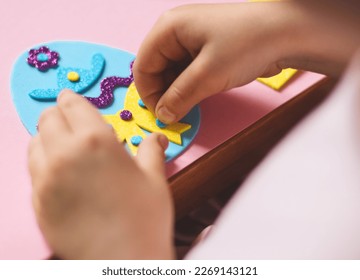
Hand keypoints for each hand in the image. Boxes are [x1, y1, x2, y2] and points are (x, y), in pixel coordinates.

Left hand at [28, 90, 173, 258]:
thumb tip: (157, 137)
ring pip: (35, 143)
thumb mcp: (155, 178)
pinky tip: (62, 175)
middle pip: (47, 119)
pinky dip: (43, 164)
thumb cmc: (145, 219)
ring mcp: (45, 180)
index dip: (72, 99)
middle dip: (60, 115)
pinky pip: (33, 172)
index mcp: (95, 141)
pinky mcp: (37, 203)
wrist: (124, 262)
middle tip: (73, 123)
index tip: (72, 99)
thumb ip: (152, 150)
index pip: (72, 105)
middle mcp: (64, 154)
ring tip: (67, 148)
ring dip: (48, 138)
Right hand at [133, 2, 295, 123]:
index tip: (161, 115)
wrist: (287, 34)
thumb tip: (163, 116)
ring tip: (186, 109)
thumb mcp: (208, 74)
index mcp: (169, 27)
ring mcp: (191, 41)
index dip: (148, 93)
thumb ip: (180, 97)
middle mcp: (176, 32)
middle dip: (162, 94)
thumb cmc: (247, 44)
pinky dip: (188, 88)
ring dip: (176, 93)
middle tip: (174, 115)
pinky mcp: (205, 52)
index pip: (143, 65)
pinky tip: (195, 100)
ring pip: (171, 73)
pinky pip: (186, 73)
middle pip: (155, 69)